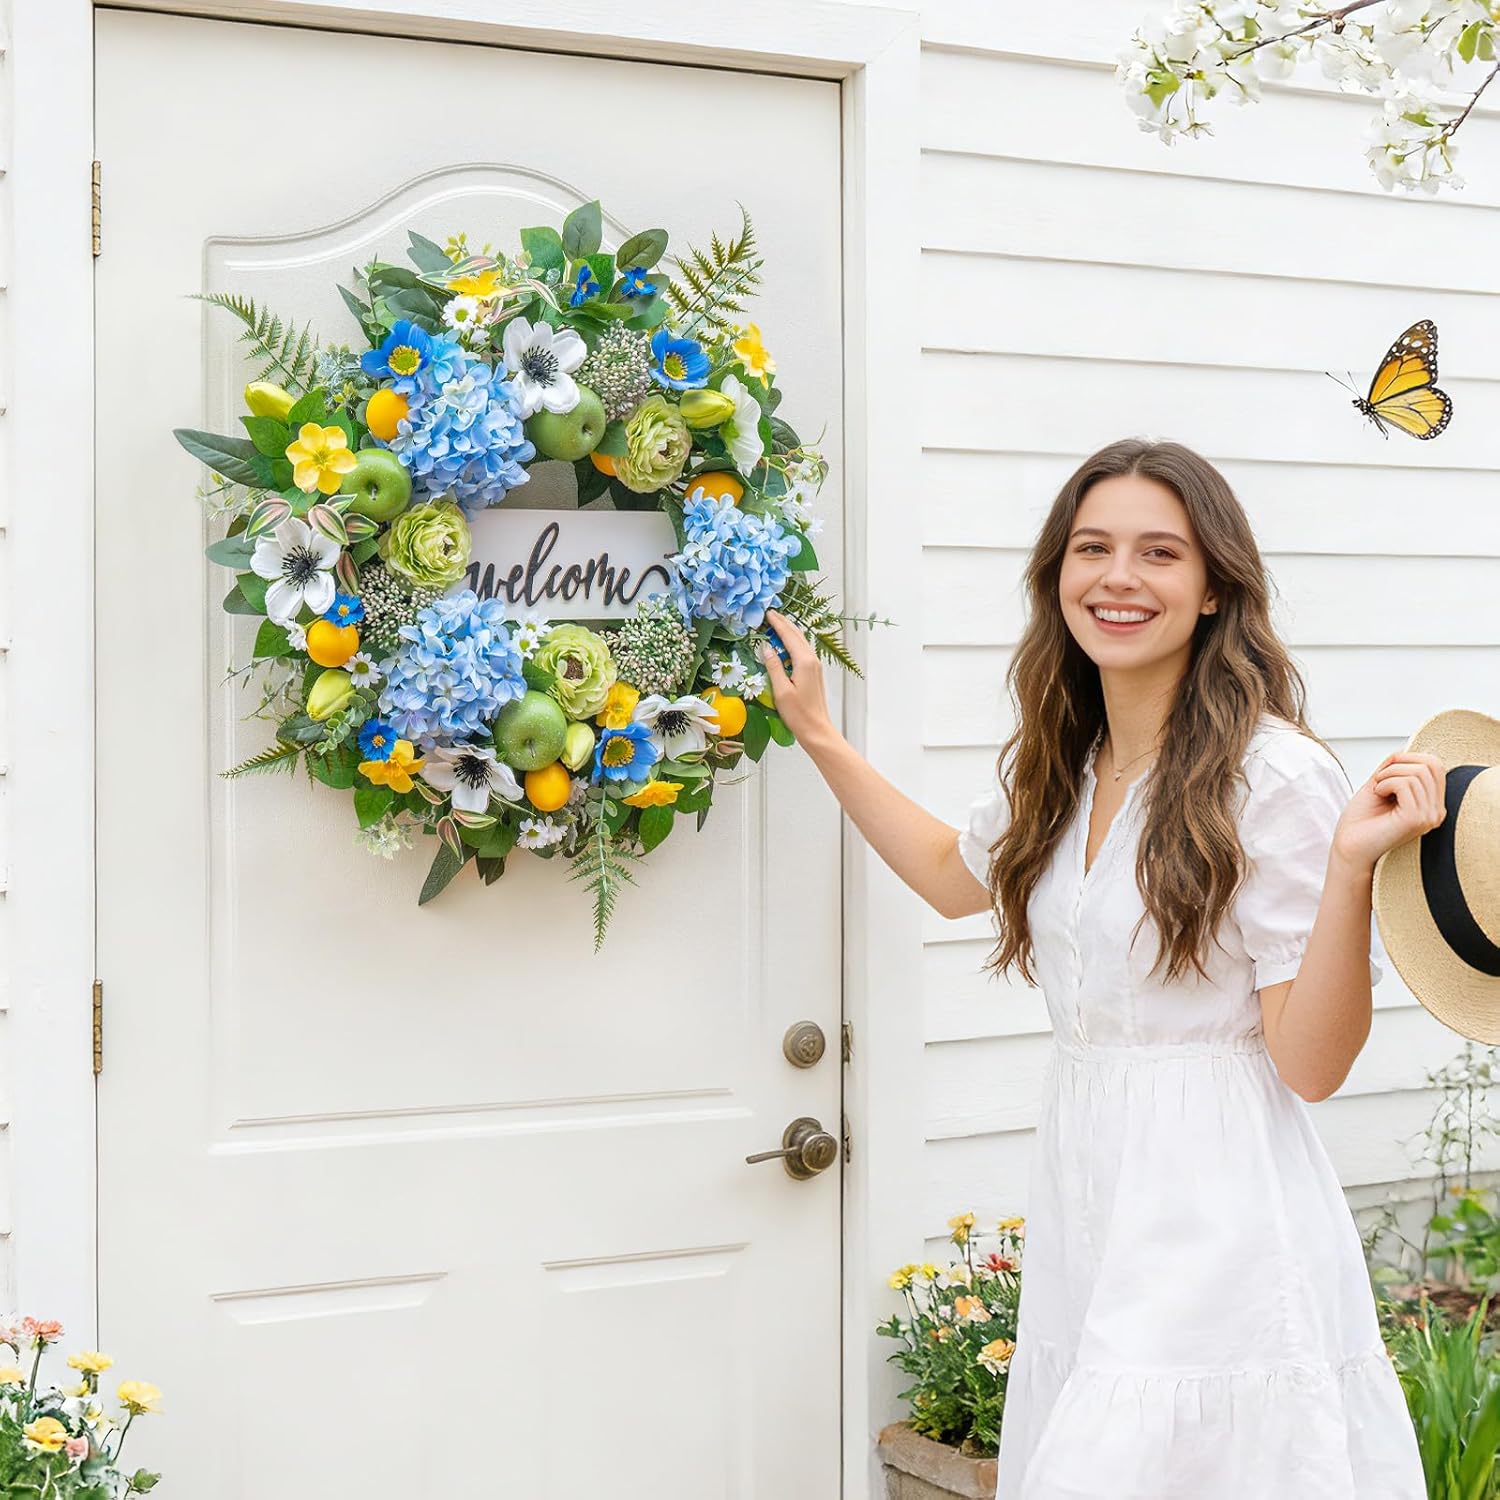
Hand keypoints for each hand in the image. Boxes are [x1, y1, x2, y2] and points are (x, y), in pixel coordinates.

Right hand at [758, 610, 836, 748]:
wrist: (816, 729)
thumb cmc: (798, 714)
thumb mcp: (781, 690)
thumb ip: (773, 667)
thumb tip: (766, 648)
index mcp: (804, 662)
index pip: (789, 636)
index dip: (777, 623)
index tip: (767, 613)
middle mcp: (812, 660)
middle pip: (797, 635)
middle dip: (784, 623)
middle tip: (770, 614)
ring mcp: (815, 666)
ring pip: (801, 642)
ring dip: (788, 632)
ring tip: (776, 625)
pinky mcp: (814, 673)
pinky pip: (802, 651)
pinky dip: (792, 643)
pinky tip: (784, 645)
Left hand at [1332, 750, 1447, 873]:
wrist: (1348, 847)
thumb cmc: (1360, 821)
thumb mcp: (1381, 785)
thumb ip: (1396, 767)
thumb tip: (1406, 747)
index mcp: (1432, 804)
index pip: (1436, 765)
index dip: (1407, 758)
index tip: (1384, 773)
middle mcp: (1436, 812)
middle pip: (1431, 765)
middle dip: (1398, 764)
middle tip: (1379, 782)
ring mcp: (1429, 816)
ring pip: (1418, 772)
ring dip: (1388, 775)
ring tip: (1377, 791)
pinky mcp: (1416, 819)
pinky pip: (1406, 783)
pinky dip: (1385, 783)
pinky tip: (1378, 796)